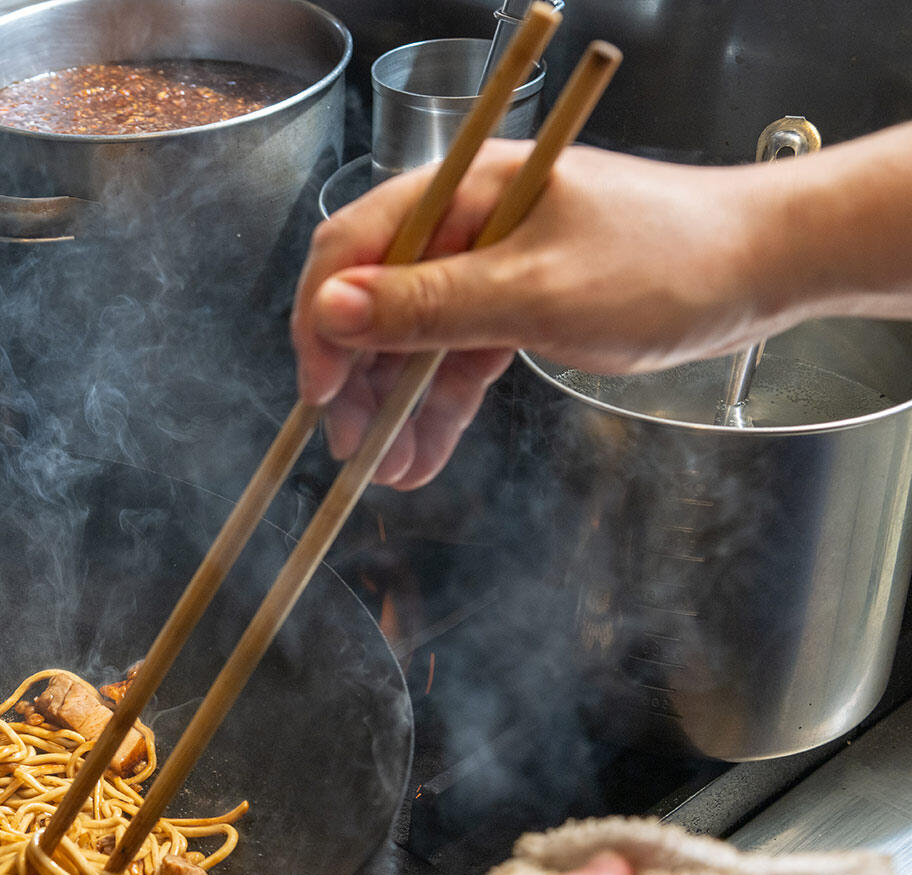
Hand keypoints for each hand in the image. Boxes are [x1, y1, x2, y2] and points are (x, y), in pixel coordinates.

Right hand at [290, 140, 787, 488]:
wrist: (766, 268)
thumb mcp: (536, 293)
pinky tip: (423, 452)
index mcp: (462, 191)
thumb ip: (429, 305)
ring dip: (399, 403)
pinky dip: (441, 403)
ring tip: (390, 468)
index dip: (324, 322)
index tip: (322, 392)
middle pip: (376, 299)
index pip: (352, 248)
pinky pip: (459, 355)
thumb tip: (334, 311)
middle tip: (352, 445)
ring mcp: (492, 262)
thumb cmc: (668, 264)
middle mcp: (466, 221)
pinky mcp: (519, 300)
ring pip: (416, 338)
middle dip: (360, 378)